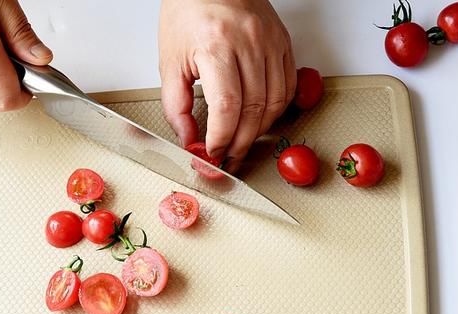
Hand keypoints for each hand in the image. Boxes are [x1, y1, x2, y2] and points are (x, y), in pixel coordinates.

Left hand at [159, 0, 295, 172]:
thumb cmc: (188, 11)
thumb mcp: (170, 60)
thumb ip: (176, 106)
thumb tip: (189, 140)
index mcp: (216, 45)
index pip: (227, 107)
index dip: (222, 138)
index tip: (213, 151)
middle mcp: (249, 42)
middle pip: (254, 109)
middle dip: (240, 142)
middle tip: (228, 156)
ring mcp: (270, 42)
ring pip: (275, 103)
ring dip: (259, 130)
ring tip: (242, 141)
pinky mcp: (283, 43)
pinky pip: (287, 87)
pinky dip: (276, 110)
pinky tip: (260, 119)